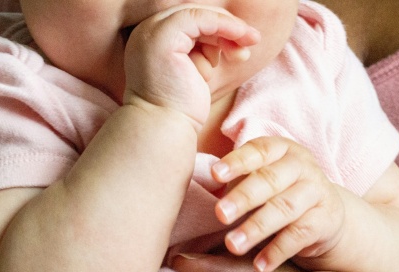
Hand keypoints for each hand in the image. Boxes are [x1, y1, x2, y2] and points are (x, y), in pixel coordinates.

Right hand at [123, 4, 259, 127]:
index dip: (217, 27)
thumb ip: (204, 51)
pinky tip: (241, 39)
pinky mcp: (162, 37)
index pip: (189, 21)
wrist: (164, 129)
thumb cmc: (180, 109)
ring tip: (243, 53)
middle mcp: (146, 32)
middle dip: (226, 26)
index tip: (242, 44)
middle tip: (252, 40)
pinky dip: (224, 26)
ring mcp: (151, 33)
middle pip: (194, 14)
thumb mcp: (195, 72)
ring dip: (228, 29)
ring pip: (199, 14)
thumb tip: (231, 39)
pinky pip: (199, 19)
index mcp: (151, 40)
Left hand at [210, 136, 345, 271]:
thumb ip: (236, 182)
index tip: (215, 175)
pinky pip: (300, 235)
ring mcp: (317, 191)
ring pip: (285, 208)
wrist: (326, 215)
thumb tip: (196, 191)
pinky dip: (277, 251)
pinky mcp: (326, 219)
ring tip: (233, 245)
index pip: (259, 151)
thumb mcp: (260, 180)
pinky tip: (259, 265)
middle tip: (220, 214)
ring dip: (256, 227)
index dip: (237, 162)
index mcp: (281, 149)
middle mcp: (302, 166)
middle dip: (243, 197)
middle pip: (270, 179)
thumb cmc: (279, 193)